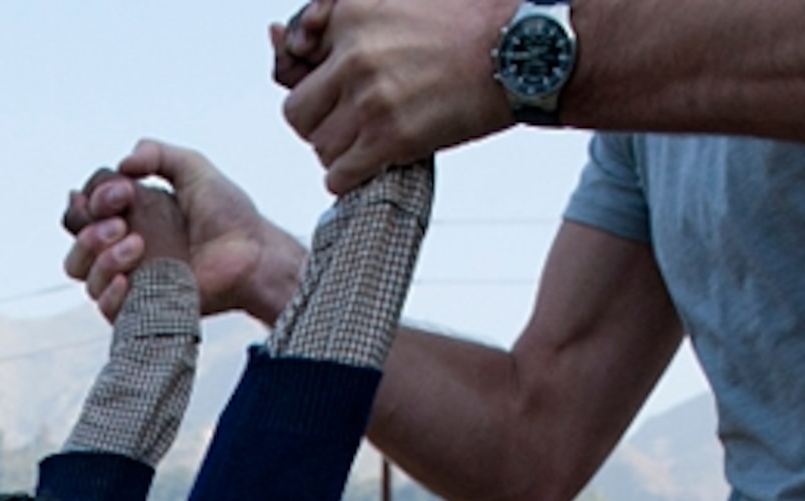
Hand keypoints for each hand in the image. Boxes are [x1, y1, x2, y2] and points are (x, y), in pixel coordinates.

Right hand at [62, 140, 305, 323]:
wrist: (254, 255)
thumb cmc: (230, 215)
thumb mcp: (193, 168)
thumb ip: (158, 154)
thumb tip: (122, 165)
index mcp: (131, 213)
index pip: (86, 207)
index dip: (94, 199)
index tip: (124, 193)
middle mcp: (125, 245)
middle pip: (77, 244)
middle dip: (89, 231)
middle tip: (122, 223)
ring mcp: (132, 279)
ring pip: (84, 275)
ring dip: (101, 258)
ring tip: (137, 247)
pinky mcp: (143, 308)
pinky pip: (105, 309)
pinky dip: (109, 293)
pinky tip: (128, 279)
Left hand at [279, 0, 514, 189]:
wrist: (515, 52)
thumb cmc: (465, 26)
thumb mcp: (398, 0)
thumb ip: (344, 17)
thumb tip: (289, 39)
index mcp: (351, 16)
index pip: (296, 63)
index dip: (314, 83)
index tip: (332, 92)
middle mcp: (353, 56)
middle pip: (298, 112)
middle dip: (319, 122)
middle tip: (346, 123)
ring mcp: (369, 100)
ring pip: (319, 146)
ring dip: (338, 151)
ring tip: (367, 142)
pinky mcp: (389, 139)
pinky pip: (338, 176)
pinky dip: (348, 177)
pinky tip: (370, 164)